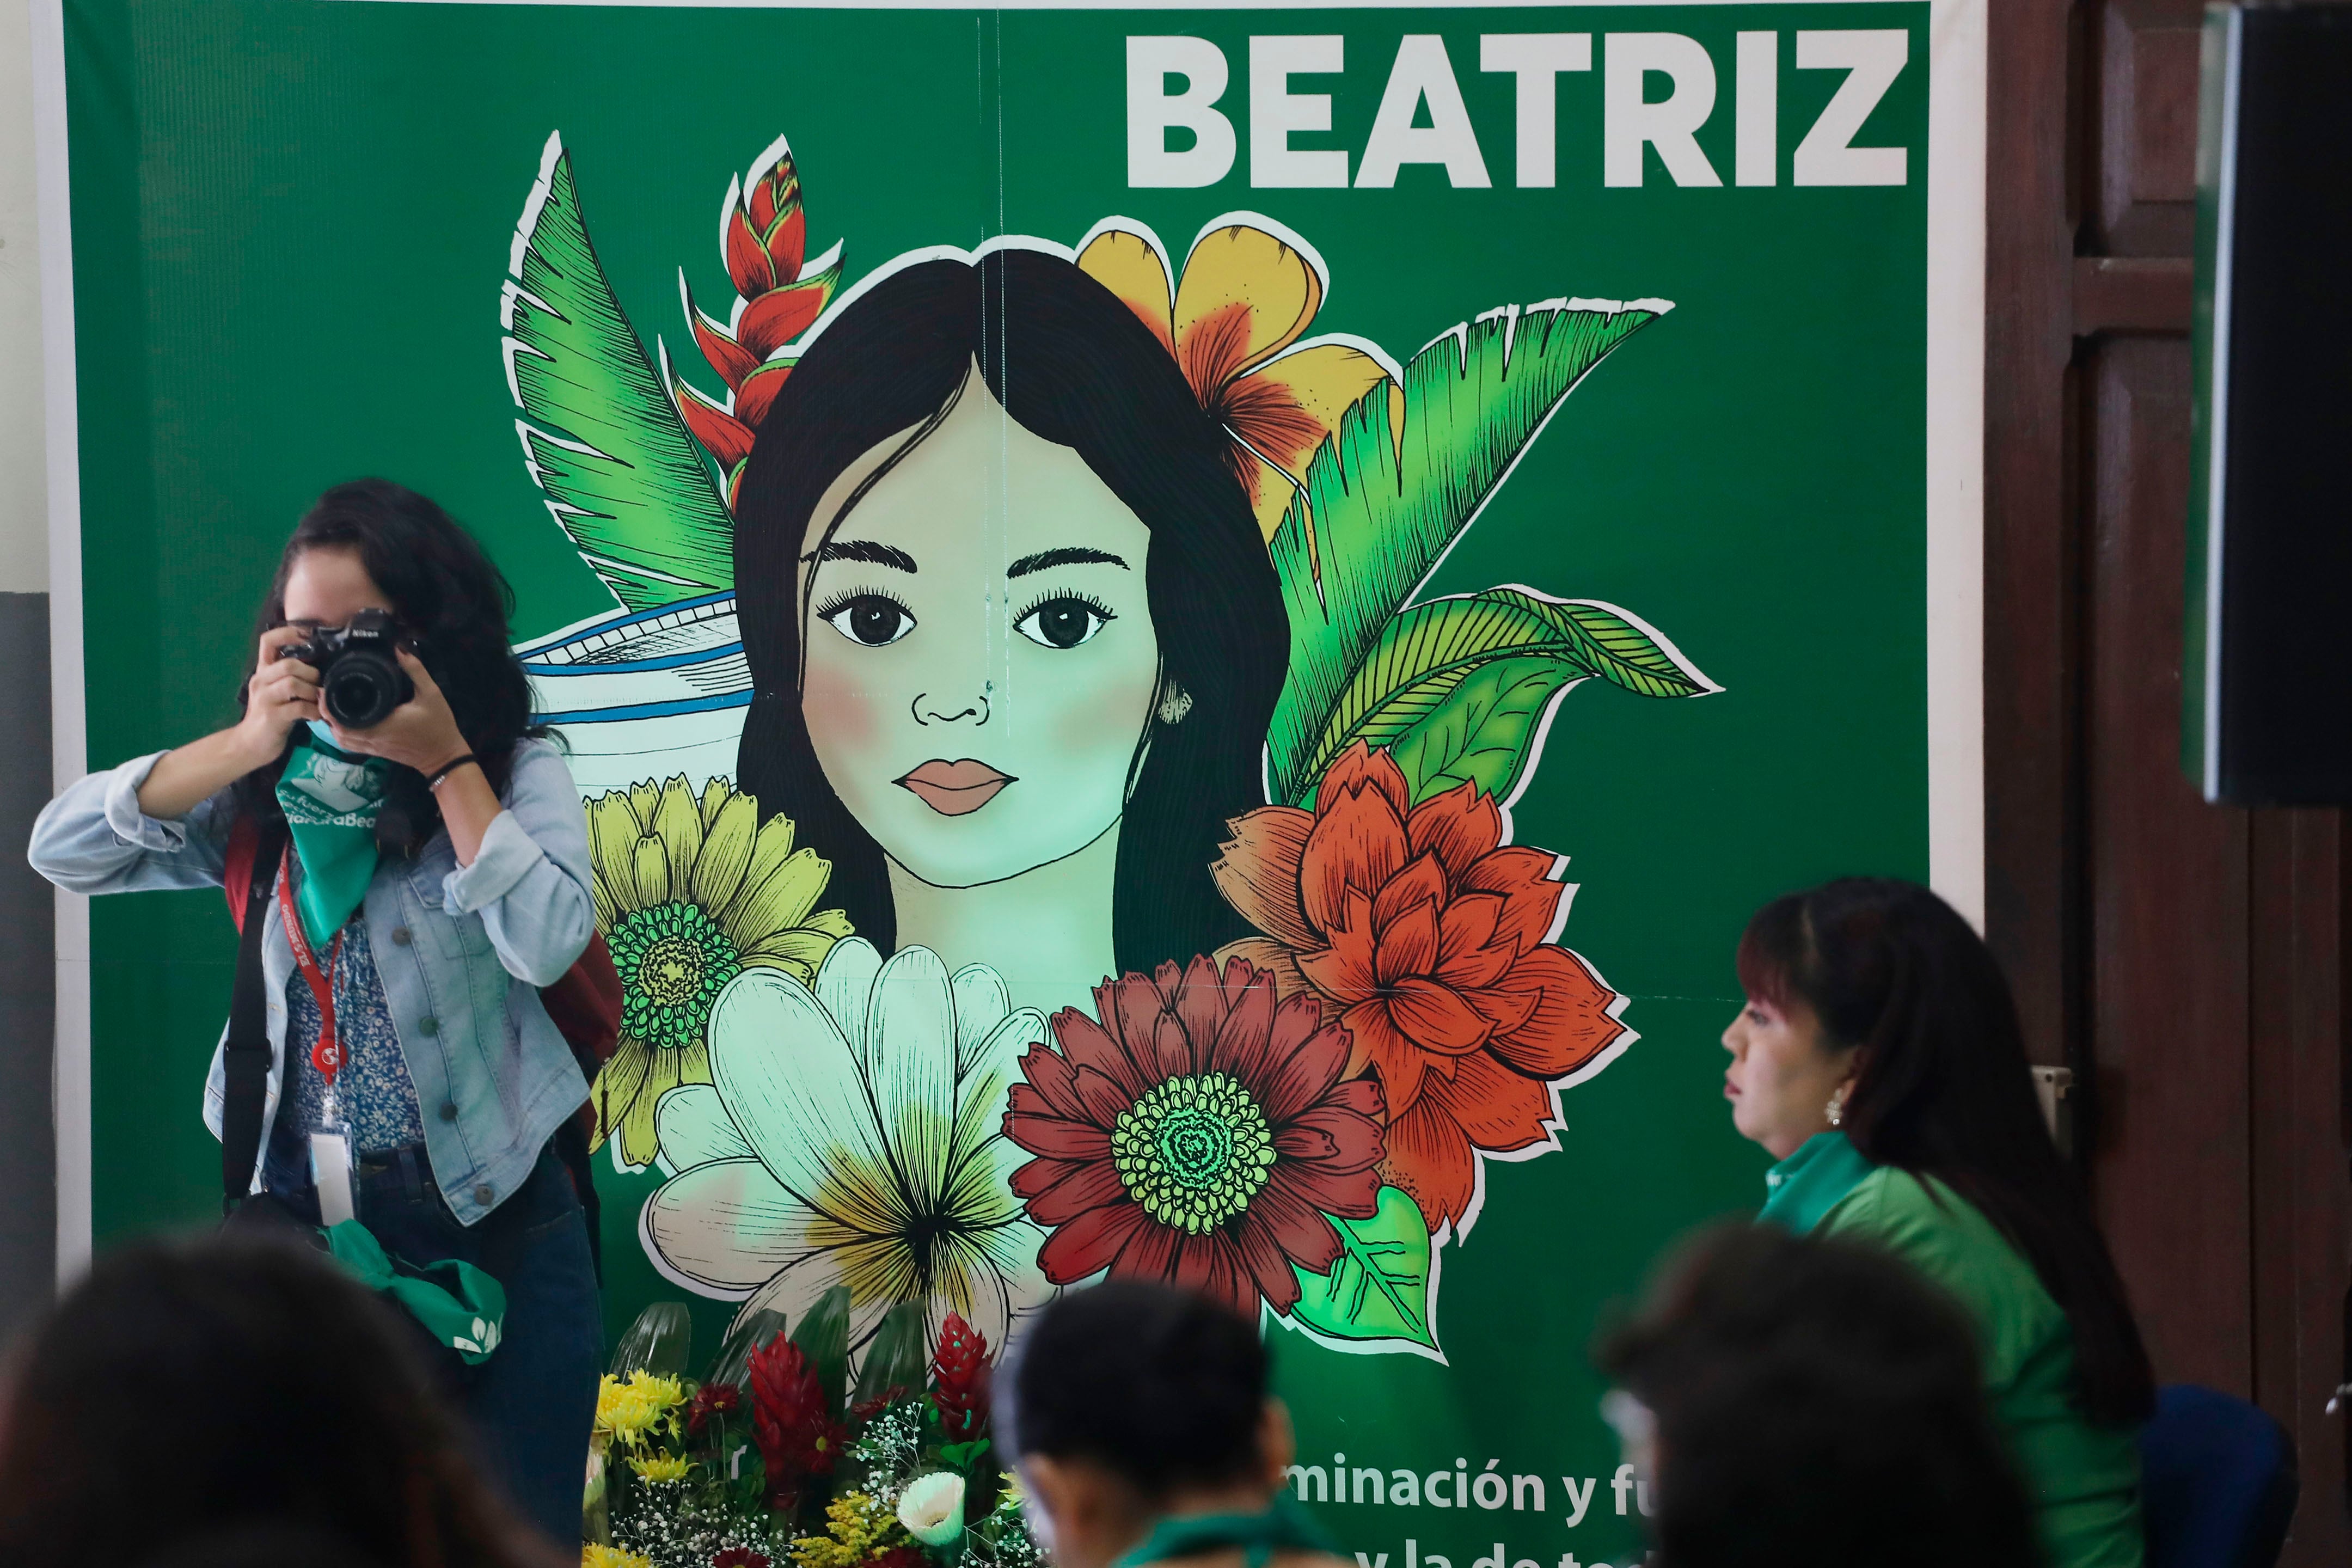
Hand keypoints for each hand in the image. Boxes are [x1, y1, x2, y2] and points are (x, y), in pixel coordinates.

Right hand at [232, 625, 322, 768]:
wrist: (252, 743)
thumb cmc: (271, 714)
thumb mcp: (278, 690)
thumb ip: (292, 675)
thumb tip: (322, 664)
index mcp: (263, 670)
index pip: (268, 641)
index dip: (288, 633)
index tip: (308, 636)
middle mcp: (260, 680)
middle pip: (289, 664)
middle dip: (311, 673)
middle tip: (319, 685)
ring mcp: (264, 698)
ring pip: (292, 683)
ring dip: (313, 692)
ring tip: (318, 701)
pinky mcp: (272, 717)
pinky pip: (298, 708)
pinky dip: (313, 711)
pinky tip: (315, 716)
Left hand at [326, 648, 470, 775]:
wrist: (444, 755)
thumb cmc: (438, 725)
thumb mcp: (431, 693)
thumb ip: (415, 670)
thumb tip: (399, 649)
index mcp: (382, 724)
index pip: (343, 720)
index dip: (327, 706)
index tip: (325, 688)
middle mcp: (373, 738)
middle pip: (336, 730)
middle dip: (325, 712)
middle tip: (324, 692)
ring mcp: (373, 747)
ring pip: (341, 739)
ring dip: (331, 724)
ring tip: (329, 705)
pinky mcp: (376, 751)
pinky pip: (350, 745)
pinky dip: (341, 733)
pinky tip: (341, 721)